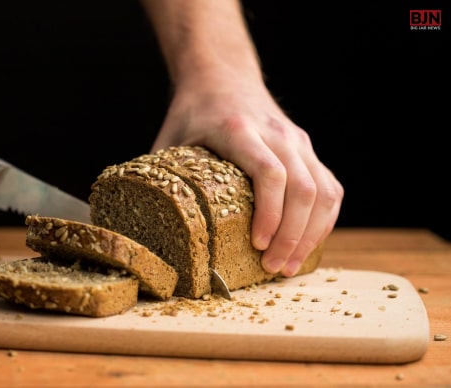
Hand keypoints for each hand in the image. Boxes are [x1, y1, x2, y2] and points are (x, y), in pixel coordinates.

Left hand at [151, 74, 343, 276]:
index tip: (257, 244)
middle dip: (292, 235)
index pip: (270, 172)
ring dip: (311, 233)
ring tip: (290, 265)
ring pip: (323, 190)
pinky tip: (309, 243)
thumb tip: (139, 223)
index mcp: (239, 130)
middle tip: (273, 268)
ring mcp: (297, 140)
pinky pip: (329, 187)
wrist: (222, 76)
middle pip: (302, 187)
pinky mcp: (308, 149)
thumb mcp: (170, 139)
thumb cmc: (193, 113)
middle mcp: (276, 133)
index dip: (270, 213)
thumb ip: (159, 177)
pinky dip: (324, 219)